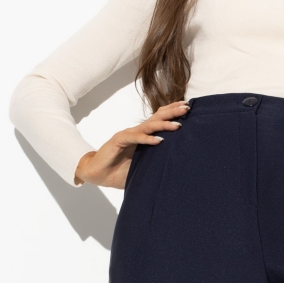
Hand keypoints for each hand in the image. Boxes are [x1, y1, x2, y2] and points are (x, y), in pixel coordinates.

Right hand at [74, 102, 188, 187]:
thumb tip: (177, 164)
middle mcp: (136, 132)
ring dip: (163, 124)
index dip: (171, 112)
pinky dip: (147, 139)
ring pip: (148, 126)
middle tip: (186, 108)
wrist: (97, 174)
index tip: (187, 107)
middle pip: (156, 118)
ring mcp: (127, 135)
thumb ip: (155, 161)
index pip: (158, 119)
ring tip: (177, 125)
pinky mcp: (119, 141)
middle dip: (172, 112)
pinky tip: (158, 140)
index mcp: (142, 136)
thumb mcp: (143, 165)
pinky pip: (135, 138)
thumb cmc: (119, 171)